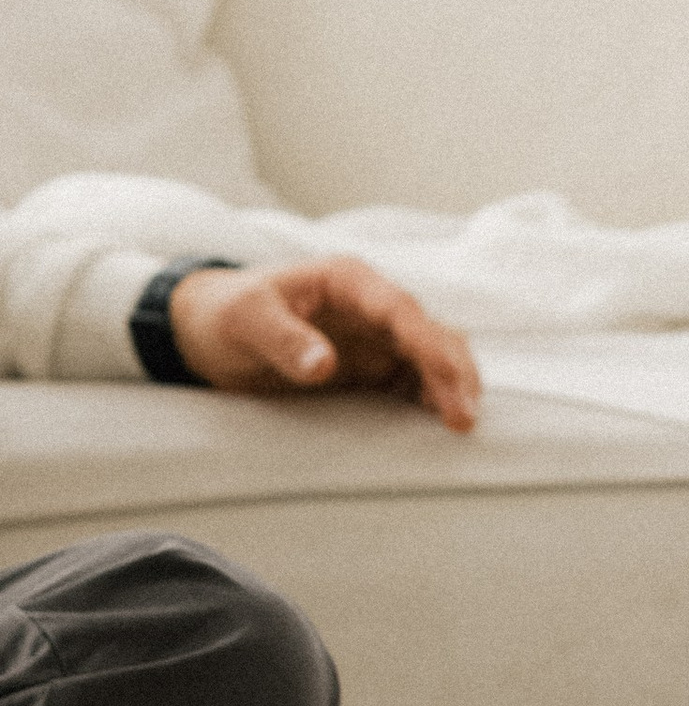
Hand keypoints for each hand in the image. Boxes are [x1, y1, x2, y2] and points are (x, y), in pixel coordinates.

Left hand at [168, 256, 479, 431]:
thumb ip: (284, 339)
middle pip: (431, 332)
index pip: (401, 310)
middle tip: (464, 418)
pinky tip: (445, 421)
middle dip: (454, 371)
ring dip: (453, 384)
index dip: (429, 345)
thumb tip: (325, 364)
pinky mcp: (372, 365)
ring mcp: (376, 335)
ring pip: (434, 354)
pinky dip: (435, 396)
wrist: (208, 328)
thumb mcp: (246, 322)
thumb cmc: (226, 315)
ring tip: (463, 424)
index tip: (447, 381)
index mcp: (347, 281)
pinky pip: (415, 379)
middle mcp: (371, 304)